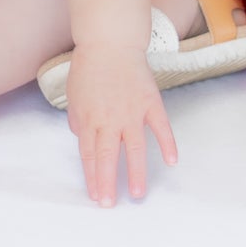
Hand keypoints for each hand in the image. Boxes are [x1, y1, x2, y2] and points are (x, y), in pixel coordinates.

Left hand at [62, 41, 177, 205]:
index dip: (92, 177)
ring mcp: (132, 112)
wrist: (110, 41)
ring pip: (134, 148)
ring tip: (137, 194)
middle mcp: (109, 119)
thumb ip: (77, 118)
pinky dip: (167, 143)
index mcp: (88, 119)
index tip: (96, 196)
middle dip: (107, 183)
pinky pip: (160, 127)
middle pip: (107, 157)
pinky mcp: (151, 102)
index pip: (89, 155)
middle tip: (109, 205)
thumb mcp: (73, 94)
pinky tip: (171, 161)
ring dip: (135, 172)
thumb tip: (81, 136)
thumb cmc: (88, 66)